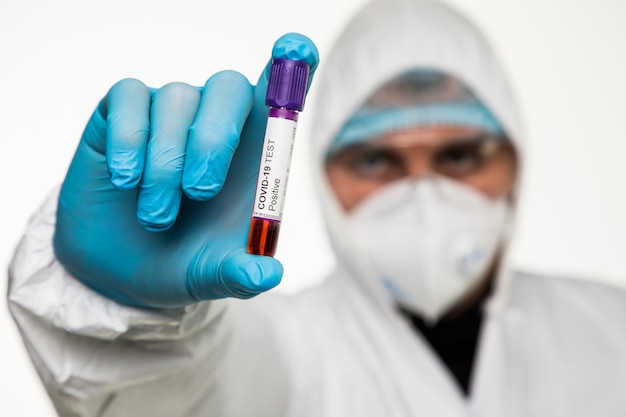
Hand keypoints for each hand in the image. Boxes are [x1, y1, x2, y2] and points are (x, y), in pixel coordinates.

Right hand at [53, 33, 318, 307]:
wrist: (117, 271)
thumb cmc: (180, 262)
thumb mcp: (213, 275)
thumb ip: (241, 274)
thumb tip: (268, 274)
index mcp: (251, 154)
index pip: (278, 95)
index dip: (291, 67)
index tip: (298, 47)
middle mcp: (213, 122)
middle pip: (229, 87)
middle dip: (214, 139)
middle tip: (199, 193)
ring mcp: (168, 113)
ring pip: (176, 99)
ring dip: (165, 161)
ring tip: (156, 215)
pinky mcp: (121, 113)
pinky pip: (130, 96)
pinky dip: (129, 137)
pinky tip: (126, 179)